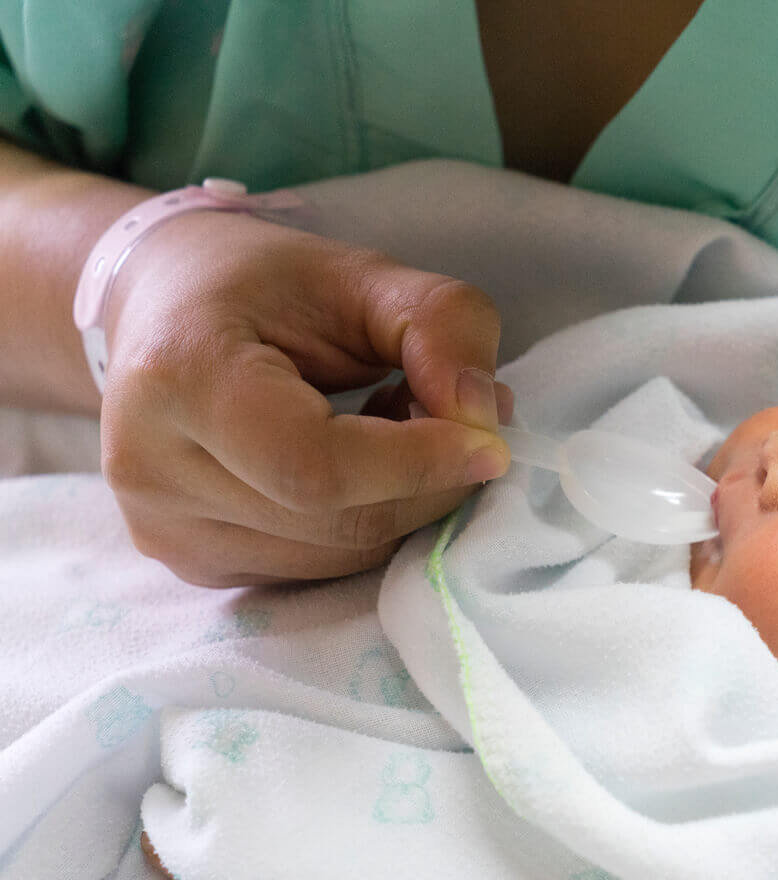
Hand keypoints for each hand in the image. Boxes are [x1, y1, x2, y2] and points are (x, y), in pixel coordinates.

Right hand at [99, 210, 513, 585]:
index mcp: (181, 375)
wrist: (163, 309)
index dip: (418, 463)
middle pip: (339, 521)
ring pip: (341, 556)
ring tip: (399, 427)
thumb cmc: (265, 286)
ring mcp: (165, 529)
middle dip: (430, 483)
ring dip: (406, 504)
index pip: (314, 465)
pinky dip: (369, 524)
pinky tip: (359, 465)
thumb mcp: (364, 274)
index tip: (490, 441)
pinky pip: (320, 570)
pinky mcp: (194, 565)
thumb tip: (484, 418)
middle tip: (466, 424)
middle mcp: (150, 467)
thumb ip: (440, 325)